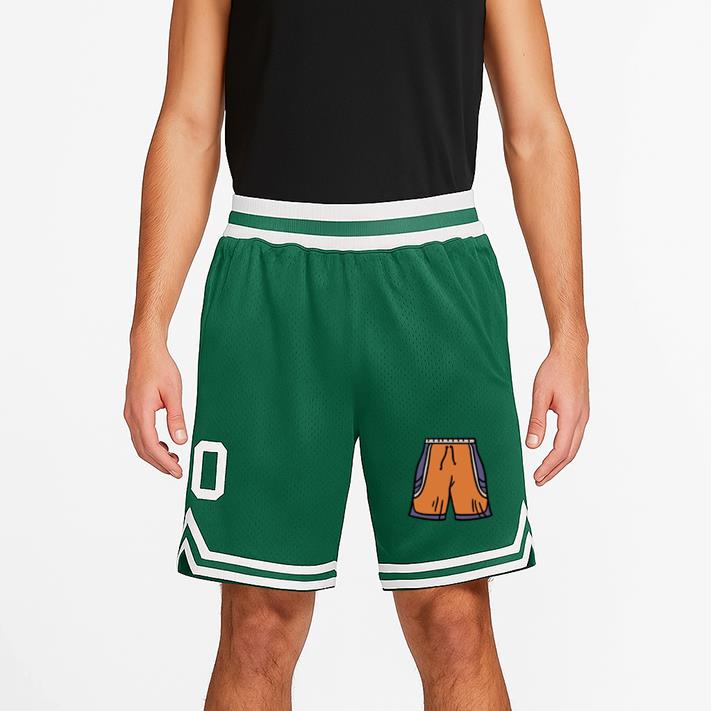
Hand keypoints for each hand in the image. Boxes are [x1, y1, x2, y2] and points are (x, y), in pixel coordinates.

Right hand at [124, 342, 187, 477]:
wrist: (146, 350)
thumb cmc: (159, 367)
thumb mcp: (174, 392)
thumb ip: (177, 417)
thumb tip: (181, 440)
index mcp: (141, 412)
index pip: (151, 445)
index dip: (164, 462)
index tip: (177, 470)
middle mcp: (132, 415)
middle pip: (143, 449)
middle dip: (160, 464)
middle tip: (177, 472)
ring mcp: (130, 413)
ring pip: (140, 443)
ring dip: (155, 455)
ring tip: (173, 460)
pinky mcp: (133, 410)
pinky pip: (140, 434)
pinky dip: (151, 444)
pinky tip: (165, 445)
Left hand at [525, 344, 588, 485]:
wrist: (571, 352)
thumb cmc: (555, 369)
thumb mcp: (540, 394)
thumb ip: (536, 421)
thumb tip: (532, 445)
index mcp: (572, 416)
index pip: (561, 450)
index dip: (549, 466)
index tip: (537, 476)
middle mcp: (582, 419)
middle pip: (570, 453)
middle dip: (555, 469)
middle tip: (540, 480)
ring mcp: (584, 416)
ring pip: (574, 446)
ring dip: (560, 461)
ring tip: (546, 470)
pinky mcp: (582, 411)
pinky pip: (575, 437)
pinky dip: (565, 449)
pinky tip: (555, 451)